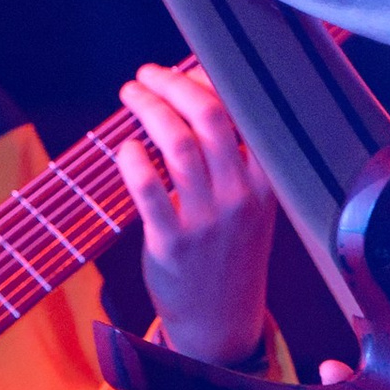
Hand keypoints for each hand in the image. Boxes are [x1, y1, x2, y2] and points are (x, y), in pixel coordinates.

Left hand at [118, 62, 272, 368]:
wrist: (221, 322)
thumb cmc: (230, 250)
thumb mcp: (251, 203)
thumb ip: (234, 155)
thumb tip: (198, 89)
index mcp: (266, 181)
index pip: (244, 112)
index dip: (209, 78)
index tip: (184, 67)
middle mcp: (241, 197)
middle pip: (209, 116)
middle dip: (172, 84)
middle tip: (146, 75)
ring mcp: (207, 221)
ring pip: (177, 145)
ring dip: (149, 109)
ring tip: (131, 95)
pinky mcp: (172, 244)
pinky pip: (148, 190)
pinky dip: (132, 159)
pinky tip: (124, 147)